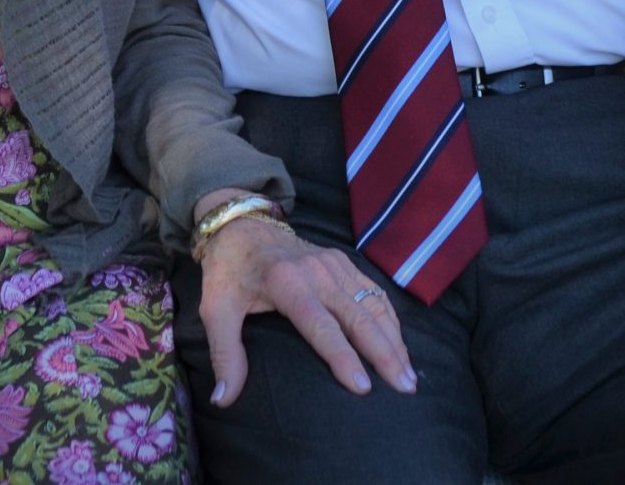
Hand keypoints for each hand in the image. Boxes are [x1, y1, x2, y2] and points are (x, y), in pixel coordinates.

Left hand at [190, 202, 415, 409]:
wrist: (241, 225)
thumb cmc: (229, 272)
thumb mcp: (215, 310)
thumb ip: (224, 354)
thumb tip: (224, 400)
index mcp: (286, 283)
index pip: (320, 326)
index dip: (343, 357)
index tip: (363, 387)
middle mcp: (317, 271)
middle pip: (359, 317)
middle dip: (384, 354)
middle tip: (403, 389)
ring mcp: (334, 264)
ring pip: (373, 305)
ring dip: (394, 340)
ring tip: (409, 376)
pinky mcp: (343, 262)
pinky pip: (374, 292)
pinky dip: (391, 320)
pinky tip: (400, 347)